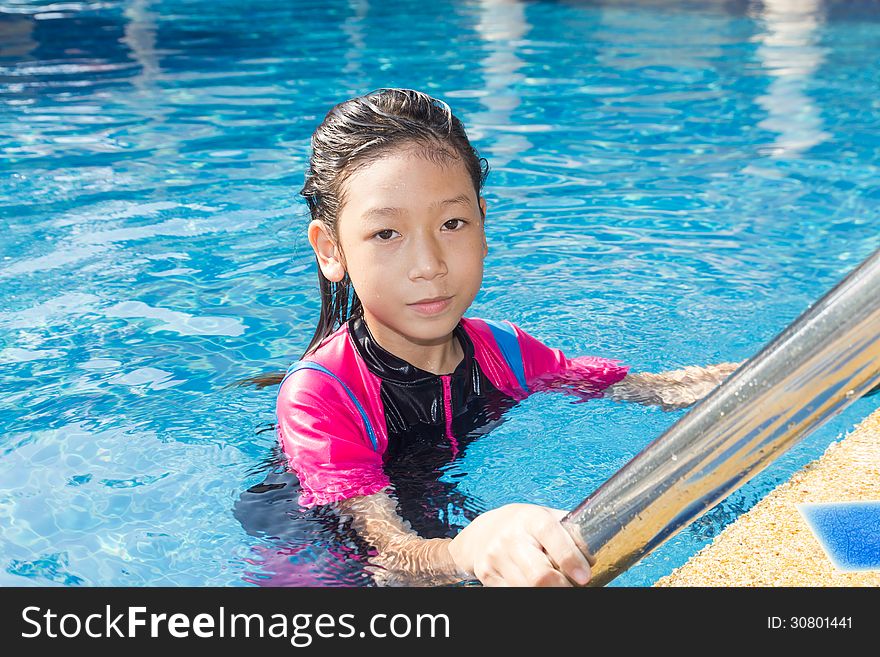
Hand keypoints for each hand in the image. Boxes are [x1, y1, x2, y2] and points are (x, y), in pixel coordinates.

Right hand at [448, 504, 591, 586]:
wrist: (484, 532)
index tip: (584, 576)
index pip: (551, 536)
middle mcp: (511, 537)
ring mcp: (496, 557)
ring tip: (558, 586)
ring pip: (526, 588)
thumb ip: (569, 530)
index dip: (570, 558)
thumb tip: (597, 546)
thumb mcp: (545, 518)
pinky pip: (511, 594)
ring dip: (547, 593)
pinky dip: (528, 594)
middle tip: (575, 588)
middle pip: (539, 574)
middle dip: (561, 588)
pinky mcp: (487, 574)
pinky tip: (535, 588)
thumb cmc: (525, 526)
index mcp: (531, 519)